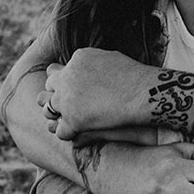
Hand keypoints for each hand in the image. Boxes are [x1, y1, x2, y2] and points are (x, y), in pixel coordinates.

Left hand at [43, 49, 159, 137]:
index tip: (71, 91)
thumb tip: (84, 65)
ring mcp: (66, 99)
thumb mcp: (110, 58)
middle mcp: (66, 77)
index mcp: (76, 59)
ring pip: (47, 109)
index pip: (55, 71)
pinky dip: (68, 134)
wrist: (145, 94)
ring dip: (58, 115)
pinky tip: (78, 134)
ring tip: (71, 121)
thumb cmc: (135, 77)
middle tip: (68, 106)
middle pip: (48, 88)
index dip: (62, 83)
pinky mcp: (72, 120)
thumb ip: (92, 61)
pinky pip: (60, 131)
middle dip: (56, 96)